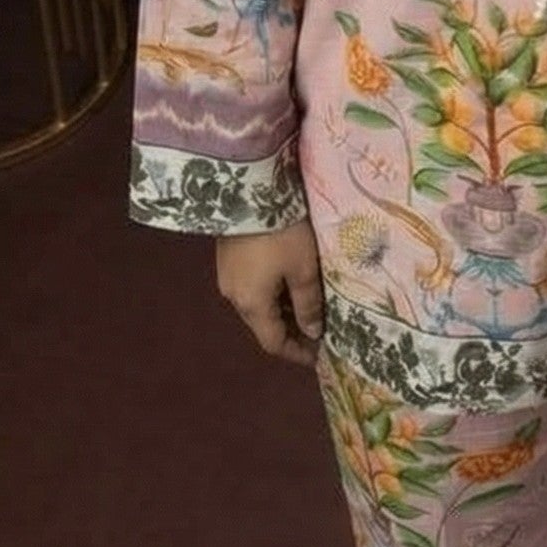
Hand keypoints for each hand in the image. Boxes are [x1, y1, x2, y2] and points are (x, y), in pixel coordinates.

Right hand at [215, 220, 325, 367]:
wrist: (248, 190)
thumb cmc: (281, 234)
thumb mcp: (303, 270)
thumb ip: (308, 304)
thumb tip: (312, 331)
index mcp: (252, 305)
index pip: (273, 342)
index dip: (296, 352)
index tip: (318, 356)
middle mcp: (234, 297)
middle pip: (263, 326)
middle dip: (291, 332)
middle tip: (319, 332)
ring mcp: (228, 277)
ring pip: (258, 306)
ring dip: (281, 312)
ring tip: (309, 308)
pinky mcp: (228, 259)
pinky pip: (252, 289)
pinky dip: (272, 295)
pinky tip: (289, 286)